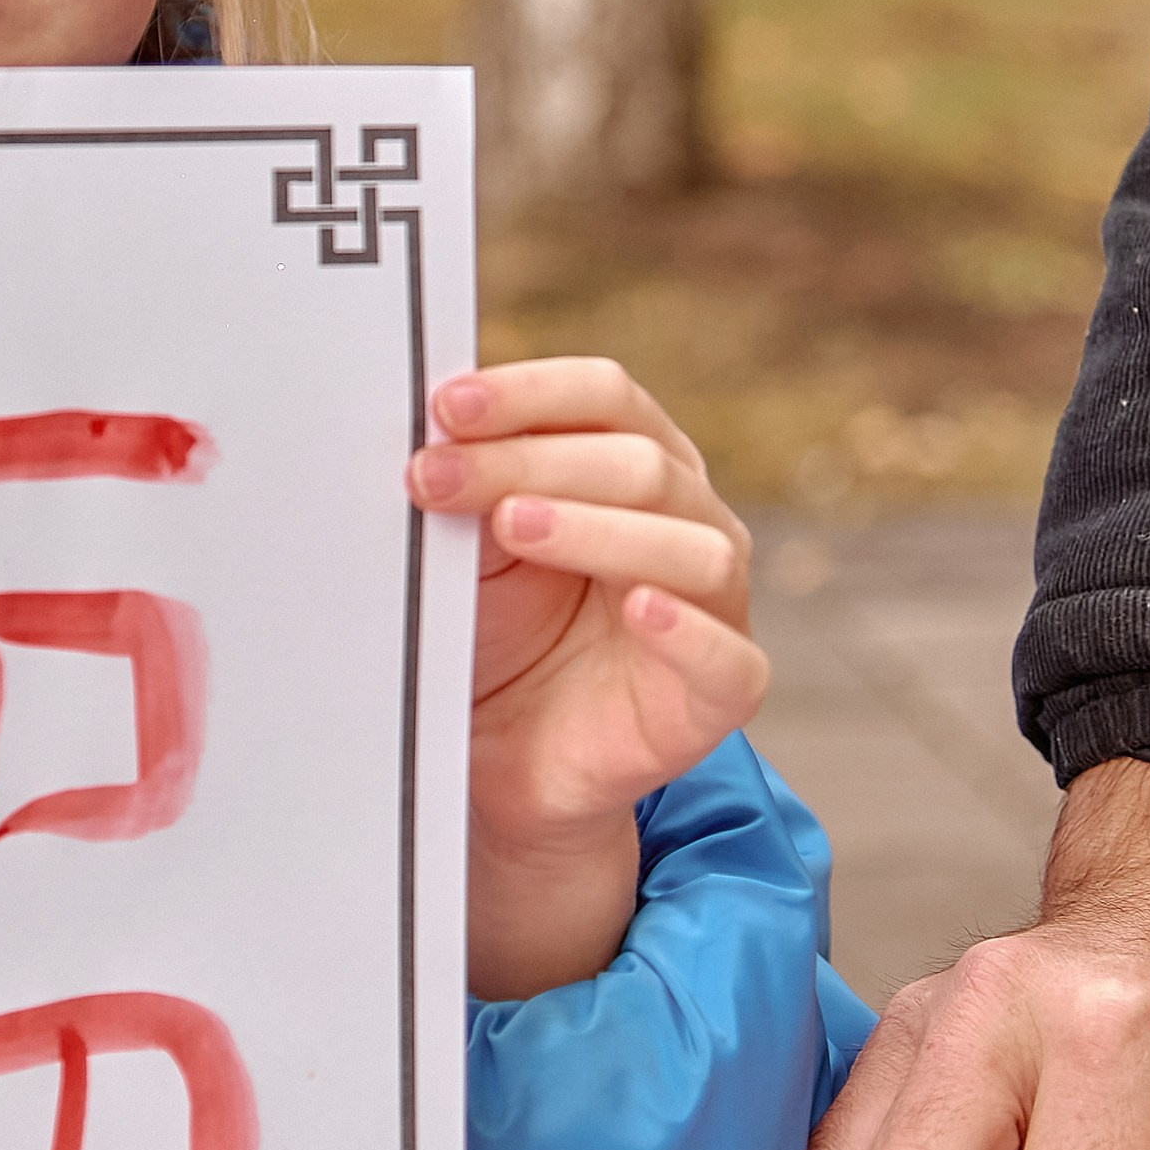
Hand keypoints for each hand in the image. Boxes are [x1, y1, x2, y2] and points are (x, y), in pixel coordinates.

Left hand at [407, 360, 765, 1001]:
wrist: (501, 756)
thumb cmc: (495, 629)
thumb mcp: (467, 546)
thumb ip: (466, 483)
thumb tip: (425, 425)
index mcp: (637, 458)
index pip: (605, 395)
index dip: (529, 392)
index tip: (445, 406)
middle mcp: (690, 516)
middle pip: (638, 461)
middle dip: (527, 460)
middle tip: (435, 477)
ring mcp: (715, 601)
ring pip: (689, 544)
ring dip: (595, 527)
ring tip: (512, 525)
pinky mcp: (724, 688)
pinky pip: (725, 654)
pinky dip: (685, 627)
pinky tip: (638, 609)